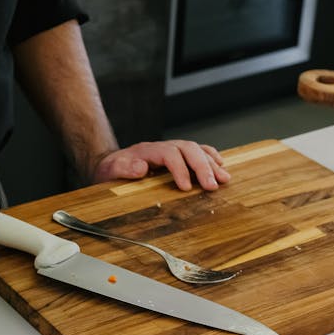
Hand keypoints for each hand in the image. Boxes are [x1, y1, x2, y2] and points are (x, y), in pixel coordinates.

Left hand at [89, 140, 228, 191]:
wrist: (109, 164)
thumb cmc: (110, 170)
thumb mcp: (110, 170)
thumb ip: (123, 168)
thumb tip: (141, 167)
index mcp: (147, 151)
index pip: (169, 154)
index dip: (180, 169)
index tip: (186, 188)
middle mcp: (162, 147)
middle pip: (188, 149)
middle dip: (202, 167)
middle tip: (212, 186)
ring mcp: (171, 149)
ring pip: (196, 150)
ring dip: (211, 164)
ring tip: (224, 178)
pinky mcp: (177, 155)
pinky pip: (197, 152)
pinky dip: (210, 158)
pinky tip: (220, 167)